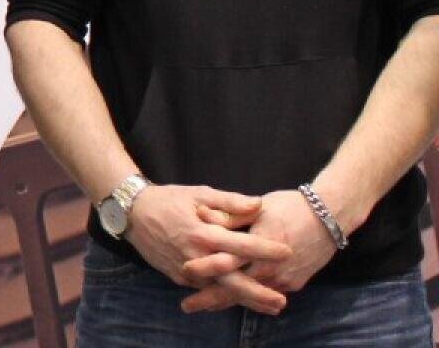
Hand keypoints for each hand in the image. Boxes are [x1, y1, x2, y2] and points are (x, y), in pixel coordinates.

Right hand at [124, 184, 291, 313]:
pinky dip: (224, 294)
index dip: (265, 249)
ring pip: (219, 290)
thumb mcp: (199, 194)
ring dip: (245, 299)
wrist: (131, 213)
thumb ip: (230, 201)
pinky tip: (241, 298)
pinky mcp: (178, 276)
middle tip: (281, 302)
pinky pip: (205, 287)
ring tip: (270, 306)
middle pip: (231, 280)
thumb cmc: (168, 200)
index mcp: (203, 233)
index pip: (240, 244)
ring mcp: (185, 269)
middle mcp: (195, 255)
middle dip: (258, 293)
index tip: (288, 253)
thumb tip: (259, 205)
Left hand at [180, 189, 339, 311]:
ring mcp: (284, 279)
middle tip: (187, 306)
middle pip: (235, 287)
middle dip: (210, 299)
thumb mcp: (258, 207)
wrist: (330, 217)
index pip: (226, 261)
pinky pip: (267, 293)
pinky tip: (235, 299)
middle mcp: (271, 267)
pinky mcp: (295, 283)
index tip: (183, 271)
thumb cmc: (291, 207)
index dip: (204, 268)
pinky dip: (250, 297)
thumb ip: (230, 216)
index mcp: (258, 245)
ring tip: (205, 306)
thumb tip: (202, 215)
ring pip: (251, 294)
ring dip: (229, 301)